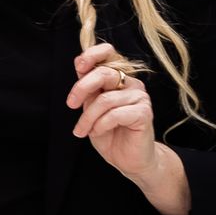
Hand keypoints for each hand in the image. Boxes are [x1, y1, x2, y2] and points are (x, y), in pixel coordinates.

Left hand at [67, 41, 157, 181]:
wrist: (129, 161)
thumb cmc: (110, 134)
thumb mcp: (92, 109)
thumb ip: (88, 89)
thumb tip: (79, 66)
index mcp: (118, 78)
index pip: (109, 53)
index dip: (92, 54)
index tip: (78, 67)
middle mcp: (131, 83)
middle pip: (104, 73)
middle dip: (82, 88)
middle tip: (71, 105)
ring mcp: (140, 97)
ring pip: (105, 99)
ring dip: (88, 117)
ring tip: (82, 131)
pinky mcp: (144, 112)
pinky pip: (115, 114)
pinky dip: (100, 125)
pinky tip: (97, 132)